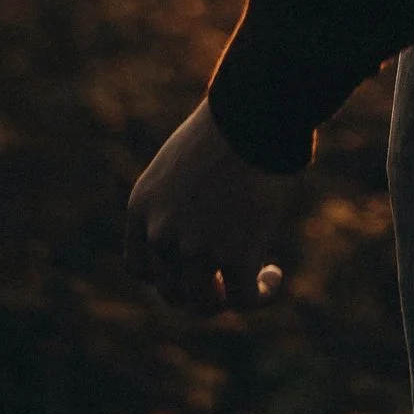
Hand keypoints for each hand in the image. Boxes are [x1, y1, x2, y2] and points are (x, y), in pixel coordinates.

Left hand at [125, 100, 302, 309]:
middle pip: (172, 291)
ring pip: (205, 303)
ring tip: (252, 282)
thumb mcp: (183, 165)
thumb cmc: (229, 126)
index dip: (166, 277)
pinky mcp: (235, 255)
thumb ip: (180, 204)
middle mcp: (161, 232)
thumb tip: (202, 234)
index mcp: (142, 206)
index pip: (140, 268)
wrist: (256, 110)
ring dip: (228, 299)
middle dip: (200, 291)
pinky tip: (273, 277)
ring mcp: (196, 248)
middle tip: (226, 280)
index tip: (191, 271)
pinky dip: (260, 294)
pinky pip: (244, 298)